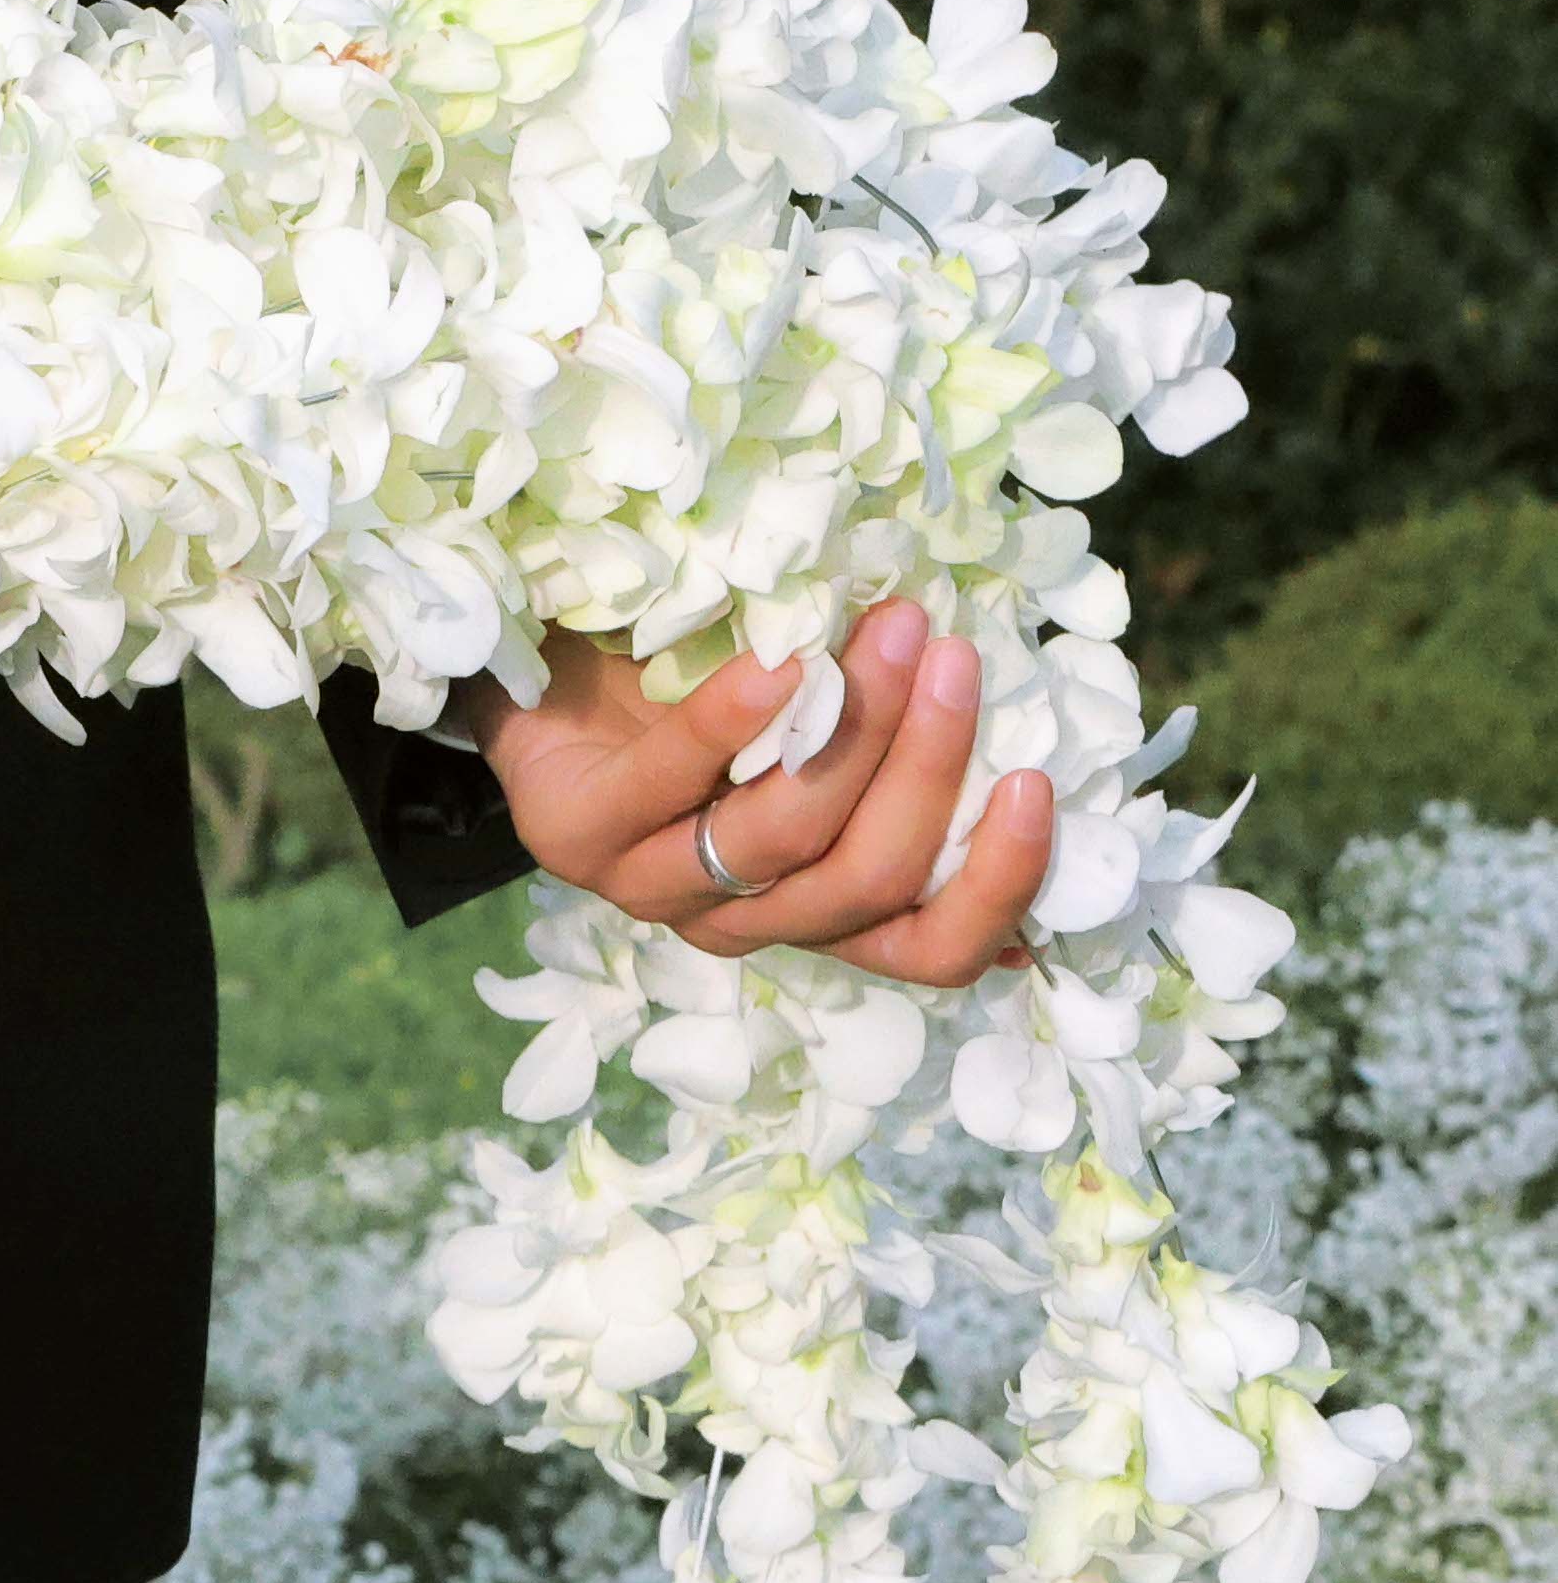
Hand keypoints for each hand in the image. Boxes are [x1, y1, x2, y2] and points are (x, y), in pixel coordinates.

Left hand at [478, 601, 1050, 987]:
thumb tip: (1029, 698)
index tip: (1035, 785)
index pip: (930, 949)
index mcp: (818, 905)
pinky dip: (734, 723)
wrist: (547, 661)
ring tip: (894, 633)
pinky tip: (778, 666)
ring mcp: (650, 887)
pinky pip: (670, 786)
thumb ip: (905, 722)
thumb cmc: (706, 683)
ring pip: (782, 842)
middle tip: (954, 657)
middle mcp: (741, 917)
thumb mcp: (822, 711)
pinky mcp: (573, 836)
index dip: (998, 887)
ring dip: (853, 734)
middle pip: (867, 880)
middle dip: (928, 767)